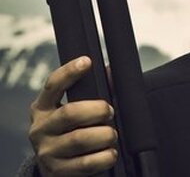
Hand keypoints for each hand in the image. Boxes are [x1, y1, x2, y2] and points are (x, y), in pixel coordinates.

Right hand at [29, 56, 117, 175]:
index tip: (87, 61)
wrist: (54, 167)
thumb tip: (111, 71)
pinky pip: (85, 164)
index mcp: (42, 107)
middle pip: (70, 113)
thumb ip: (91, 89)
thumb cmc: (69, 129)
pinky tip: (110, 152)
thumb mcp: (72, 108)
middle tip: (110, 111)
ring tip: (112, 134)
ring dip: (104, 135)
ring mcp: (47, 151)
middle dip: (98, 110)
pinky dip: (104, 157)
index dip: (69, 72)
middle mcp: (40, 128)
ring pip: (80, 139)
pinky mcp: (56, 172)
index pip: (52, 85)